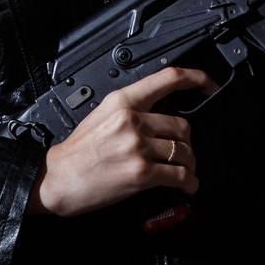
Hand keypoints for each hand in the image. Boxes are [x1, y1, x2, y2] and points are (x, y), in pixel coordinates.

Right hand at [25, 65, 214, 217]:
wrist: (57, 178)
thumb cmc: (77, 152)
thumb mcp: (102, 116)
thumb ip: (131, 111)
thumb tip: (160, 118)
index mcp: (123, 101)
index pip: (168, 79)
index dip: (195, 79)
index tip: (207, 85)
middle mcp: (132, 120)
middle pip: (182, 125)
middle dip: (187, 143)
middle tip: (185, 153)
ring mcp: (137, 146)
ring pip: (183, 151)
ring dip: (189, 164)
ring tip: (185, 171)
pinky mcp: (141, 172)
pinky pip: (178, 175)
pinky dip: (188, 183)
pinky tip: (186, 185)